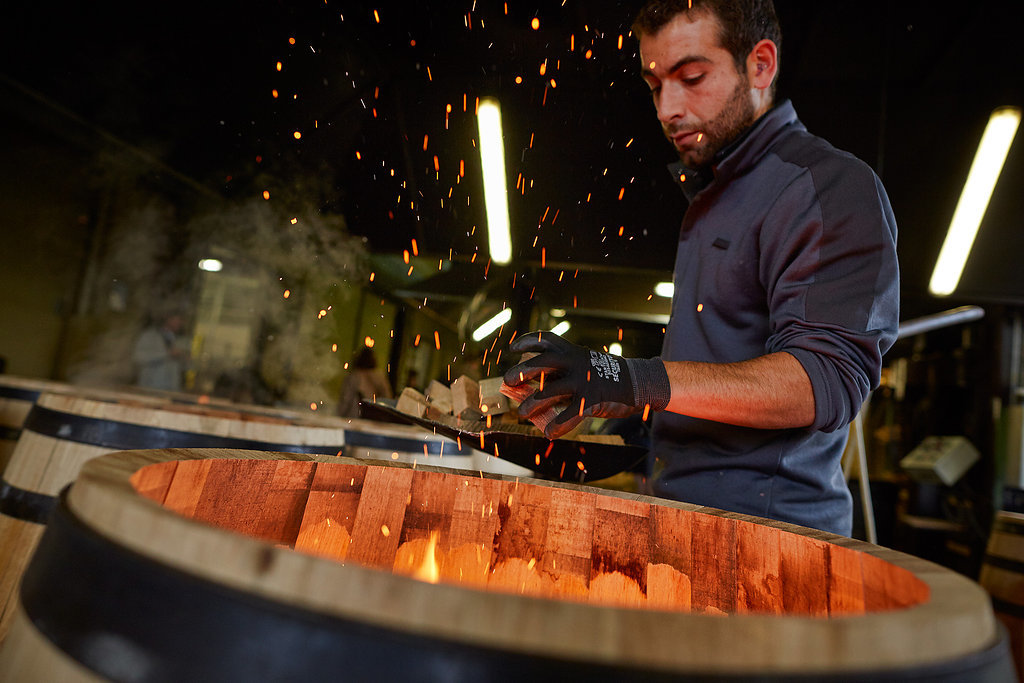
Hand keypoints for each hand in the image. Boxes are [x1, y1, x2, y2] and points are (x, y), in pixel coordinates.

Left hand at [503, 331, 668, 438]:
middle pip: (542, 363)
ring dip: (533, 403)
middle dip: (522, 371)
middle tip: (509, 380)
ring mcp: (583, 380)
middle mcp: (575, 362)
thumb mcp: (585, 365)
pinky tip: (549, 433)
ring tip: (523, 413)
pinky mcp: (592, 398)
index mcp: (572, 351)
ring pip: (550, 391)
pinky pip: (570, 414)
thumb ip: (563, 373)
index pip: (546, 340)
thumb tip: (537, 387)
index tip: (513, 348)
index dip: (527, 342)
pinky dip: (557, 425)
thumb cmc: (608, 375)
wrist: (639, 381)